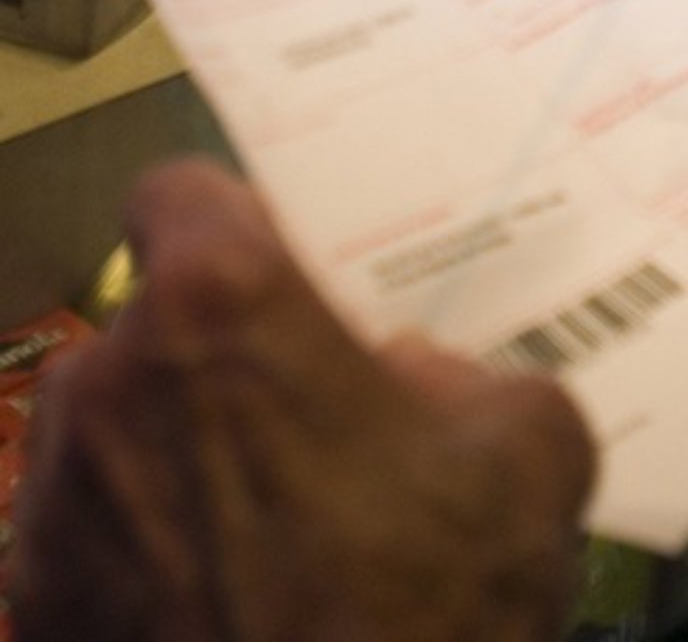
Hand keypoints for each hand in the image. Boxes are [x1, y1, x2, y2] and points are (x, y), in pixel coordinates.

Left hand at [11, 161, 594, 641]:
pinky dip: (143, 559)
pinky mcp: (35, 607)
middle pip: (149, 327)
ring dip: (174, 463)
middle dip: (220, 365)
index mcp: (222, 306)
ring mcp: (56, 504)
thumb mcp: (532, 455)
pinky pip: (89, 542)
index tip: (277, 269)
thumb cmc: (419, 613)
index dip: (230, 224)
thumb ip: (479, 379)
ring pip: (112, 437)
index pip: (178, 193)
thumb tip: (420, 388)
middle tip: (306, 422)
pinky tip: (226, 602)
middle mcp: (111, 384)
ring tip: (269, 528)